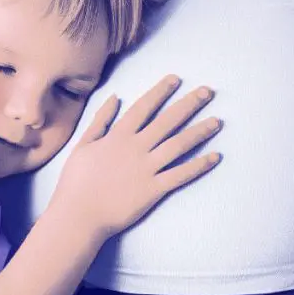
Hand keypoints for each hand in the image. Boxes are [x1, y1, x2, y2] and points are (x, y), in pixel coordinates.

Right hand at [48, 75, 221, 240]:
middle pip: (168, 121)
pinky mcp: (153, 190)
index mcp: (118, 136)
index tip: (176, 79)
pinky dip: (199, 165)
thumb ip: (100, 120)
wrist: (77, 216)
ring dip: (200, 131)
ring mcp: (146, 169)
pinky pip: (180, 175)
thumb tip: (115, 97)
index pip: (144, 106)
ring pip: (179, 145)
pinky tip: (215, 157)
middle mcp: (136, 148)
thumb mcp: (83, 145)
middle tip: (208, 92)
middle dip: (189, 104)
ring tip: (217, 121)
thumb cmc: (76, 182)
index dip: (161, 91)